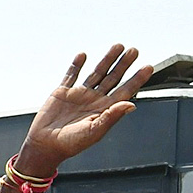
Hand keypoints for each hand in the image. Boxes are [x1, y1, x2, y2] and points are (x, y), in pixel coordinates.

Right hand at [17, 45, 153, 176]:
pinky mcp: (63, 92)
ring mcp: (79, 95)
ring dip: (106, 60)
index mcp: (104, 110)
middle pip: (113, 78)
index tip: (148, 67)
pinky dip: (76, 65)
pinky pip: (71, 75)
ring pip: (96, 73)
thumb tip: (131, 105)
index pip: (124, 91)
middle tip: (134, 51)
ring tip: (117, 47)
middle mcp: (94, 100)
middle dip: (123, 64)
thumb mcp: (94, 131)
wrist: (45, 145)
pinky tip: (83, 56)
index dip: (136, 79)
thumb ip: (112, 116)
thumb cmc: (71, 143)